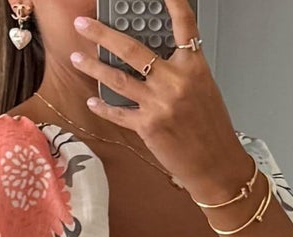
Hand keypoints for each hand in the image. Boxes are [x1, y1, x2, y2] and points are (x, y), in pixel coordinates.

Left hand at [71, 5, 254, 201]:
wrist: (216, 164)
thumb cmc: (211, 129)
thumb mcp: (203, 88)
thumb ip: (180, 70)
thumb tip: (152, 59)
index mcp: (194, 66)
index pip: (183, 23)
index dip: (171, 1)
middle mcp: (175, 80)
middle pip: (132, 49)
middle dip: (102, 34)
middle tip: (84, 25)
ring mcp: (159, 103)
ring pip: (117, 78)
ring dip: (93, 67)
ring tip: (77, 58)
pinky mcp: (148, 126)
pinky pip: (119, 111)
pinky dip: (104, 106)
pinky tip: (93, 101)